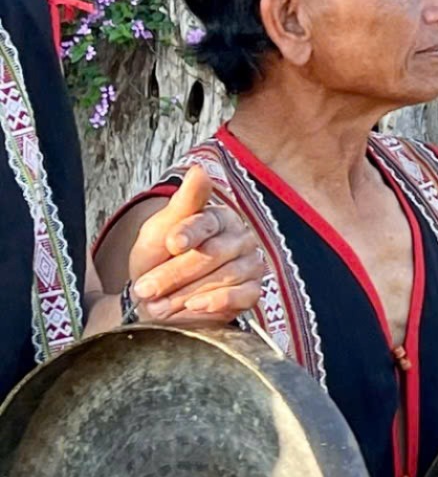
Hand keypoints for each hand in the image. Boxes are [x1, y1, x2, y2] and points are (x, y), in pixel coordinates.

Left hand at [126, 165, 264, 323]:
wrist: (159, 301)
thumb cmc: (159, 262)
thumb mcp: (159, 231)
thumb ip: (183, 203)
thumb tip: (200, 170)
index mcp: (219, 218)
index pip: (208, 221)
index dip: (188, 232)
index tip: (170, 244)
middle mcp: (240, 239)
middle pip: (213, 253)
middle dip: (174, 273)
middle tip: (145, 289)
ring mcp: (250, 266)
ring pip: (224, 276)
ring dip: (186, 293)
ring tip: (159, 305)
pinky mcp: (253, 292)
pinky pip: (242, 295)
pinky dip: (216, 302)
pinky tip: (194, 306)